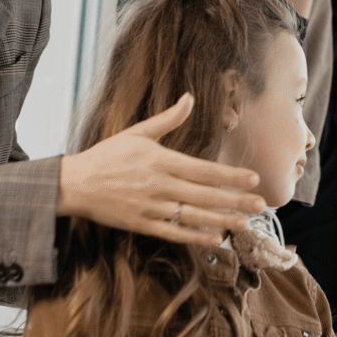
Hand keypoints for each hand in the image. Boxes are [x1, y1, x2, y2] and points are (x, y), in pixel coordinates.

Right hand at [57, 94, 264, 247]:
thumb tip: (189, 97)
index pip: (204, 169)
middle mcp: (160, 184)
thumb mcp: (137, 132)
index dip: (231, 176)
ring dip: (222, 221)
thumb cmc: (107, 155)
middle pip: (205, 195)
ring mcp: (151, 207)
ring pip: (193, 216)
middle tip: (261, 205)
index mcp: (161, 160)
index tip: (253, 179)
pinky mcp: (142, 224)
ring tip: (245, 225)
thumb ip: (168, 119)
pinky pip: (174, 233)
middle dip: (236, 201)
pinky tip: (214, 239)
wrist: (74, 184)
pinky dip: (195, 237)